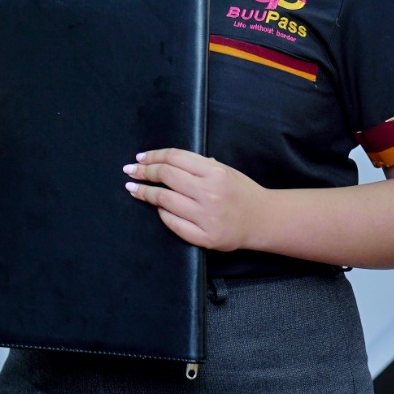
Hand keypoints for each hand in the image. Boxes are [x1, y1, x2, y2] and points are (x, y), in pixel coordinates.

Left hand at [122, 148, 266, 251]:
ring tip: (133, 188)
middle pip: (166, 176)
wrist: (262, 220)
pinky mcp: (204, 237)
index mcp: (215, 172)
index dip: (154, 156)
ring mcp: (206, 217)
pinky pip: (173, 223)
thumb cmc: (241, 192)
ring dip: (145, 193)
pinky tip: (156, 208)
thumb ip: (198, 165)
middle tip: (131, 171)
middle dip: (144, 172)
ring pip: (165, 201)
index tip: (140, 158)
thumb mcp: (225, 170)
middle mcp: (210, 193)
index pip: (175, 158)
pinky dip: (161, 214)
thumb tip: (162, 161)